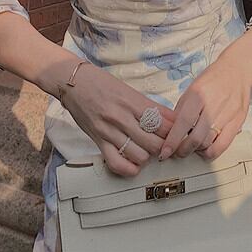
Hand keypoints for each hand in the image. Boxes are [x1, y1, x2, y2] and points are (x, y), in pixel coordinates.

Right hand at [60, 62, 175, 176]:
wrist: (73, 82)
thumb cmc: (101, 83)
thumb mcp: (129, 90)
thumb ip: (150, 106)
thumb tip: (172, 119)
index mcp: (132, 102)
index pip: (163, 123)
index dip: (175, 132)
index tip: (178, 135)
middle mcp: (122, 117)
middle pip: (154, 143)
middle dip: (164, 148)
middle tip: (166, 146)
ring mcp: (109, 131)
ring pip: (139, 155)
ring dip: (148, 157)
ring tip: (148, 152)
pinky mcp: (98, 141)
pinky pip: (116, 163)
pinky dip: (129, 168)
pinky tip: (134, 164)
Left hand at [159, 55, 251, 161]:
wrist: (237, 70)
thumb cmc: (211, 80)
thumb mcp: (190, 90)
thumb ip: (181, 111)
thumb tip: (170, 132)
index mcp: (198, 94)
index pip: (183, 123)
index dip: (172, 141)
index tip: (164, 152)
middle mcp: (214, 105)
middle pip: (196, 138)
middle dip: (183, 150)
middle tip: (176, 153)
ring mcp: (228, 114)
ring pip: (208, 144)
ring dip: (196, 151)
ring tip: (191, 148)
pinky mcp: (238, 121)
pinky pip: (223, 145)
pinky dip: (211, 152)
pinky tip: (205, 149)